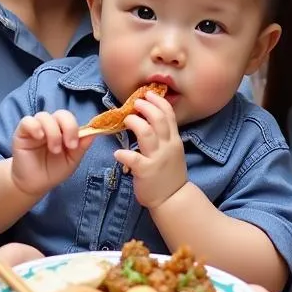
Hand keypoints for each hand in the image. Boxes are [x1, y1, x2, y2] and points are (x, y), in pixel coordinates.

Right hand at [11, 110, 90, 196]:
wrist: (34, 184)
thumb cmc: (53, 171)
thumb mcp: (71, 161)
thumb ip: (81, 147)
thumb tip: (94, 133)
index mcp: (63, 131)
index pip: (70, 119)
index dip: (75, 128)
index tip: (75, 145)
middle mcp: (50, 126)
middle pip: (60, 113)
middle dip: (68, 127)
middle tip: (68, 145)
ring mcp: (36, 128)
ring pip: (44, 116)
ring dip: (53, 132)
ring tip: (54, 150)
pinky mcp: (21, 133)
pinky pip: (27, 121)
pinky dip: (35, 127)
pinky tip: (39, 138)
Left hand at [116, 91, 187, 208]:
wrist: (173, 198)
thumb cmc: (168, 173)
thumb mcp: (172, 150)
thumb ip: (163, 136)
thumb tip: (149, 119)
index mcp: (174, 140)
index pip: (169, 114)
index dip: (158, 101)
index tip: (148, 93)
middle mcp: (168, 146)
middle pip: (158, 119)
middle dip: (146, 107)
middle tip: (135, 103)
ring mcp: (158, 158)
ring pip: (147, 133)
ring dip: (135, 123)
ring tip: (126, 120)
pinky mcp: (147, 171)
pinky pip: (134, 158)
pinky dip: (124, 153)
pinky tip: (117, 152)